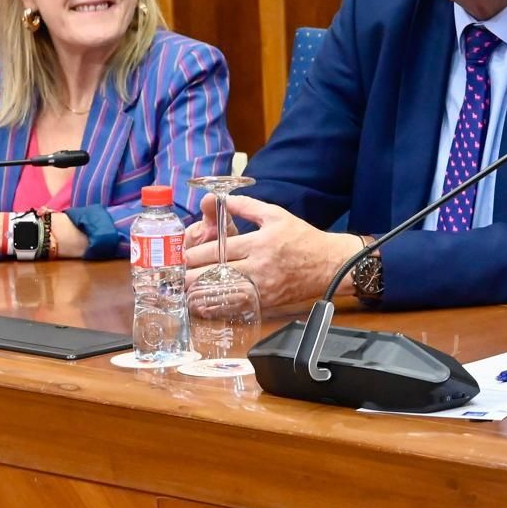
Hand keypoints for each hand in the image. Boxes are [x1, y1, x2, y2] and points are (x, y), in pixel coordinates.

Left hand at [183, 195, 354, 309]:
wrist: (329, 264)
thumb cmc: (302, 238)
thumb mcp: (276, 215)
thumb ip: (247, 207)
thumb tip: (221, 200)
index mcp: (259, 243)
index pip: (220, 250)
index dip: (197, 255)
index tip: (182, 256)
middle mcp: (259, 268)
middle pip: (218, 274)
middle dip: (193, 276)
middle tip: (177, 276)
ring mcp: (263, 288)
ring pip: (226, 294)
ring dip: (203, 294)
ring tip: (185, 292)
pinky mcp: (268, 302)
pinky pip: (239, 307)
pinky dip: (220, 307)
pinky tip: (207, 306)